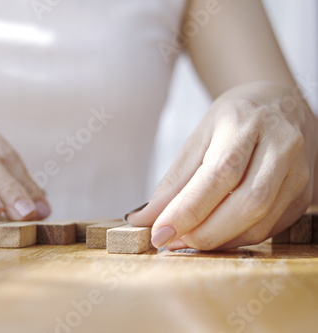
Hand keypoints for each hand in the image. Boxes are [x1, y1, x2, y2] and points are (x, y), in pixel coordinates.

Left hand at [126, 81, 316, 249]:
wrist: (279, 104)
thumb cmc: (233, 121)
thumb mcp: (198, 139)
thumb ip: (173, 181)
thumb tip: (144, 219)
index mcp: (246, 124)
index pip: (219, 174)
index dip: (187, 209)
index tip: (159, 233)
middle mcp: (281, 145)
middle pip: (247, 203)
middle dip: (204, 232)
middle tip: (170, 242)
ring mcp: (299, 172)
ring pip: (261, 221)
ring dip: (219, 241)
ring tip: (187, 240)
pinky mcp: (304, 194)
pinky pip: (270, 228)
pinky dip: (237, 239)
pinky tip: (214, 236)